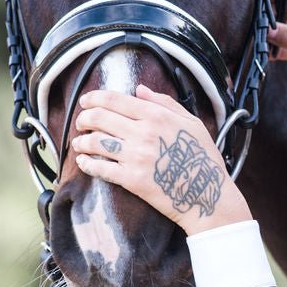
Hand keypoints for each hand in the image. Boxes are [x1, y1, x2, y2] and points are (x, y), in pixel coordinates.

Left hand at [71, 86, 251, 234]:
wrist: (207, 195)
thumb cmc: (203, 158)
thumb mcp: (192, 123)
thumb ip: (165, 103)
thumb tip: (139, 90)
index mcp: (157, 116)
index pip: (114, 100)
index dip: (94, 98)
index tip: (85, 102)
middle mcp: (143, 133)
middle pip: (99, 118)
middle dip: (83, 118)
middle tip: (81, 122)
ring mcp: (136, 157)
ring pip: (95, 142)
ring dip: (82, 141)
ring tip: (79, 142)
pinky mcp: (132, 179)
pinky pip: (100, 168)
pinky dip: (87, 163)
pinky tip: (83, 161)